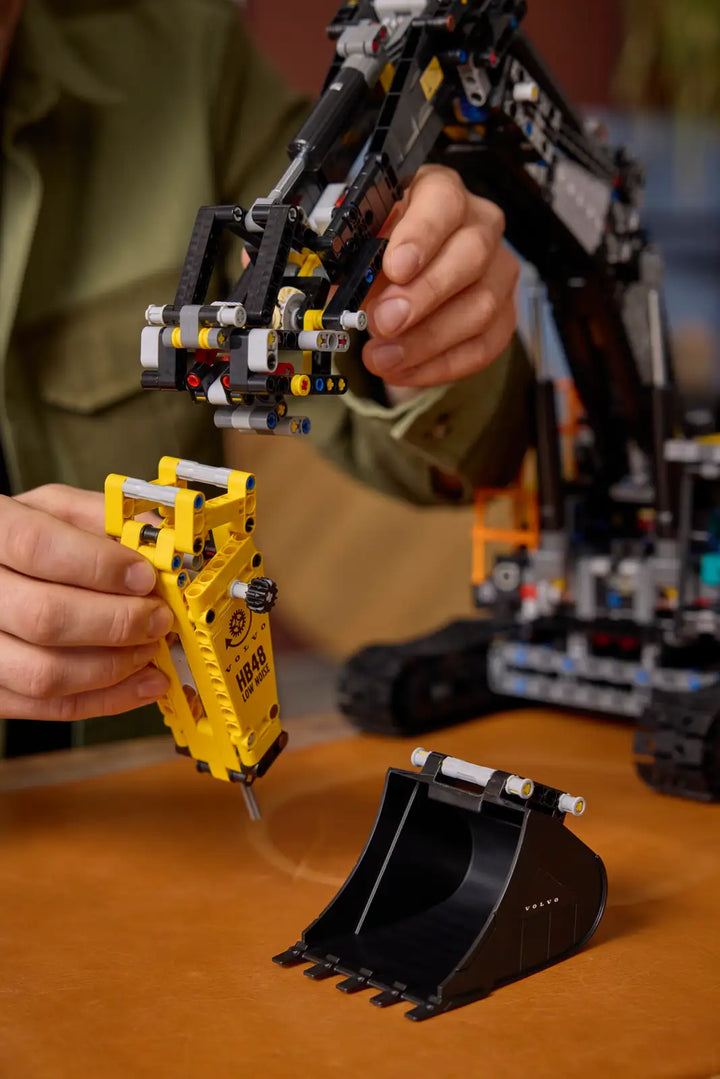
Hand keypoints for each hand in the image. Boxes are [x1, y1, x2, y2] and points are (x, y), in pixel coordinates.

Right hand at [0, 485, 170, 720]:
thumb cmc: (24, 539)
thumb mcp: (55, 510)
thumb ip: (104, 519)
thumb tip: (161, 541)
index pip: (37, 547)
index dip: (100, 566)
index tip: (145, 577)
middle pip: (44, 617)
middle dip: (118, 622)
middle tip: (158, 618)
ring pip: (43, 673)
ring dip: (113, 667)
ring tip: (150, 650)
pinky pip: (43, 707)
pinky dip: (103, 700)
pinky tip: (140, 684)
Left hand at [363, 164, 518, 387]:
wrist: (411, 274)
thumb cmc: (387, 250)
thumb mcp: (364, 243)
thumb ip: (356, 262)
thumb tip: (340, 295)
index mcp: (441, 193)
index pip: (443, 200)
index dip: (421, 235)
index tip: (395, 267)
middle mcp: (480, 225)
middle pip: (470, 255)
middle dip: (424, 295)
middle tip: (384, 322)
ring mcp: (499, 270)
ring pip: (481, 306)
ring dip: (426, 340)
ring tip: (383, 357)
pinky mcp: (504, 314)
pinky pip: (483, 346)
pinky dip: (439, 364)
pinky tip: (404, 370)